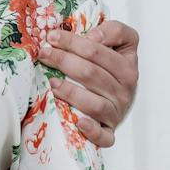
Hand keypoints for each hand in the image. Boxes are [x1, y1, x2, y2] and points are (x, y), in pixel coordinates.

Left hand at [37, 20, 138, 147]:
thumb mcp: (113, 45)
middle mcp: (126, 88)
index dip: (76, 40)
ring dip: (70, 92)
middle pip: (91, 72)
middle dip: (63, 60)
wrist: (112, 102)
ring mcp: (117, 110)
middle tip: (43, 53)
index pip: (101, 49)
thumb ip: (107, 33)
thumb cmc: (105, 70)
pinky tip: (78, 122)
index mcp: (127, 64)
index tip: (53, 36)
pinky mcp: (109, 131)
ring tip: (51, 83)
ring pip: (94, 102)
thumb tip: (88, 36)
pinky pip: (104, 135)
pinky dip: (91, 130)